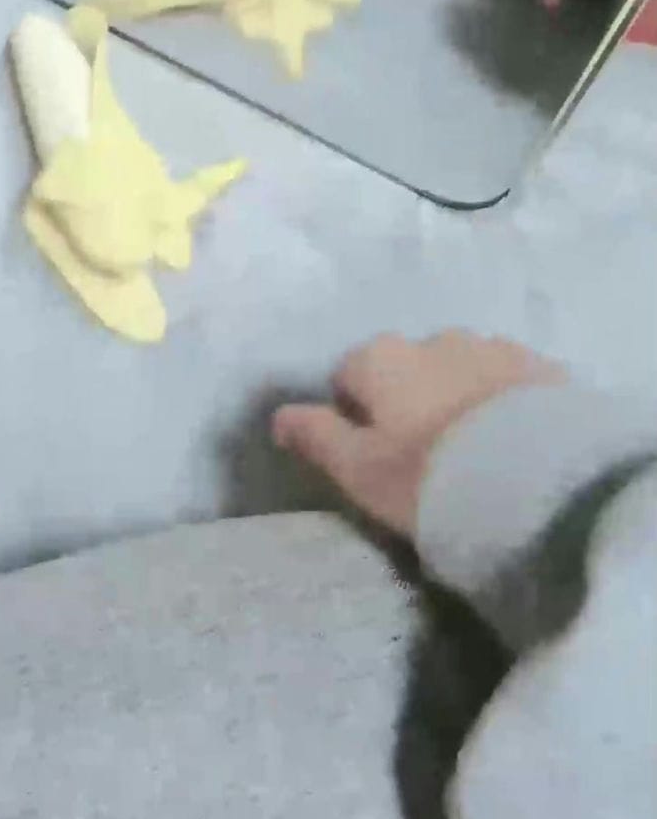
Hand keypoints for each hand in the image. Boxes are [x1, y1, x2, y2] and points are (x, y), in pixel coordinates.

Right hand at [272, 331, 563, 538]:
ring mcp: (491, 347)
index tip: (377, 457)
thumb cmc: (430, 478)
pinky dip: (505, 402)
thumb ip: (317, 436)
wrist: (537, 480)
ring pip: (460, 369)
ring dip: (460, 396)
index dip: (357, 416)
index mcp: (381, 358)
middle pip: (408, 367)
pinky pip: (509, 380)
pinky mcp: (540, 366)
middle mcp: (433, 338)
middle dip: (413, 398)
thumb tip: (278, 414)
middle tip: (430, 455)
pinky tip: (516, 441)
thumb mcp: (360, 471)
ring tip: (478, 450)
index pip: (349, 376)